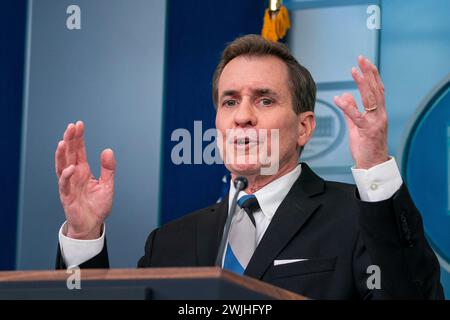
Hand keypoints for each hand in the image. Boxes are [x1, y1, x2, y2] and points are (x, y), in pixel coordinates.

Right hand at [55, 121, 115, 238]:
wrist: (92, 224)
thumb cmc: (97, 206)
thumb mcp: (107, 185)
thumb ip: (108, 169)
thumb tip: (108, 150)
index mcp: (83, 171)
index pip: (79, 151)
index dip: (78, 138)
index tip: (79, 124)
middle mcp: (74, 175)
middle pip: (69, 155)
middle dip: (69, 140)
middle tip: (71, 127)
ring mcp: (69, 185)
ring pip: (62, 166)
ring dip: (62, 155)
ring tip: (63, 142)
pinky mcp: (67, 197)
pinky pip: (65, 185)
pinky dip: (66, 176)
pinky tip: (71, 168)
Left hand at [333, 56, 388, 168]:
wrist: (372, 164)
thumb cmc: (366, 146)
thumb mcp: (356, 126)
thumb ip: (350, 111)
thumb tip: (344, 95)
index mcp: (378, 112)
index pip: (377, 89)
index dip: (372, 75)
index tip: (365, 62)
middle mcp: (380, 114)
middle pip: (376, 89)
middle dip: (369, 73)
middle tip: (361, 59)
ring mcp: (375, 122)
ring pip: (371, 99)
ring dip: (363, 83)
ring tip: (355, 71)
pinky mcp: (367, 131)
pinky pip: (358, 117)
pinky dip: (349, 107)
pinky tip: (341, 99)